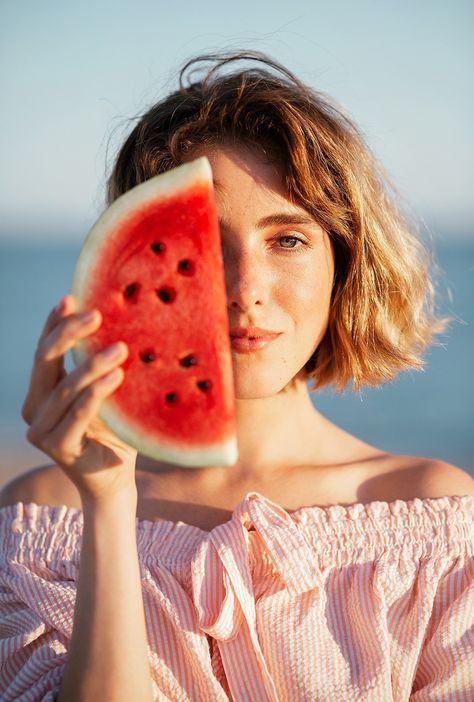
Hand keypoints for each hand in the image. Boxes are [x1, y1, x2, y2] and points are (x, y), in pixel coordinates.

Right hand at [22, 295, 137, 502]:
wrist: (116, 477)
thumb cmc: (116, 429)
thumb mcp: (108, 390)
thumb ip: (104, 364)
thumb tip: (125, 322)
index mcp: (42, 389)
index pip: (45, 348)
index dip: (55, 322)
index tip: (72, 297)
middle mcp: (34, 406)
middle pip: (45, 360)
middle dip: (70, 333)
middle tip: (97, 314)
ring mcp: (40, 429)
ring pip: (63, 387)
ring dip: (91, 365)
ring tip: (120, 349)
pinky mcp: (57, 447)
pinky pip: (76, 415)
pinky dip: (96, 394)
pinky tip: (115, 377)